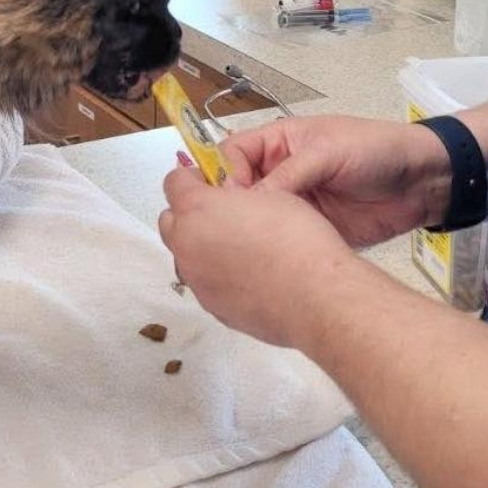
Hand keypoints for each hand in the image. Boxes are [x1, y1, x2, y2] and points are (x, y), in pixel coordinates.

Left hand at [159, 167, 354, 346]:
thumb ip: (233, 196)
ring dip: (200, 246)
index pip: (174, 182)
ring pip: (185, 255)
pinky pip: (204, 283)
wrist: (317, 297)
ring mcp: (197, 281)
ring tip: (239, 247)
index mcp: (196, 209)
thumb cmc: (296, 235)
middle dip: (189, 213)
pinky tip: (249, 276)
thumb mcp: (269, 194)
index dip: (194, 179)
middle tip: (224, 214)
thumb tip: (225, 201)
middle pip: (170, 221)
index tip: (217, 184)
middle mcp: (187, 245)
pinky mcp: (212, 308)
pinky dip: (216, 275)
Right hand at [219, 114, 451, 245]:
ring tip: (244, 251)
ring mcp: (294, 204)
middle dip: (231, 208)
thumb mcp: (327, 152)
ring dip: (250, 231)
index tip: (233, 200)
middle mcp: (279, 173)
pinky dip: (273, 250)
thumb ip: (288, 174)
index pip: (232, 154)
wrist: (422, 182)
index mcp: (277, 143)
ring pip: (257, 218)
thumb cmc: (373, 150)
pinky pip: (282, 240)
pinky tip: (265, 263)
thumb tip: (248, 200)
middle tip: (231, 231)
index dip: (225, 175)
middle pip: (238, 190)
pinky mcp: (310, 231)